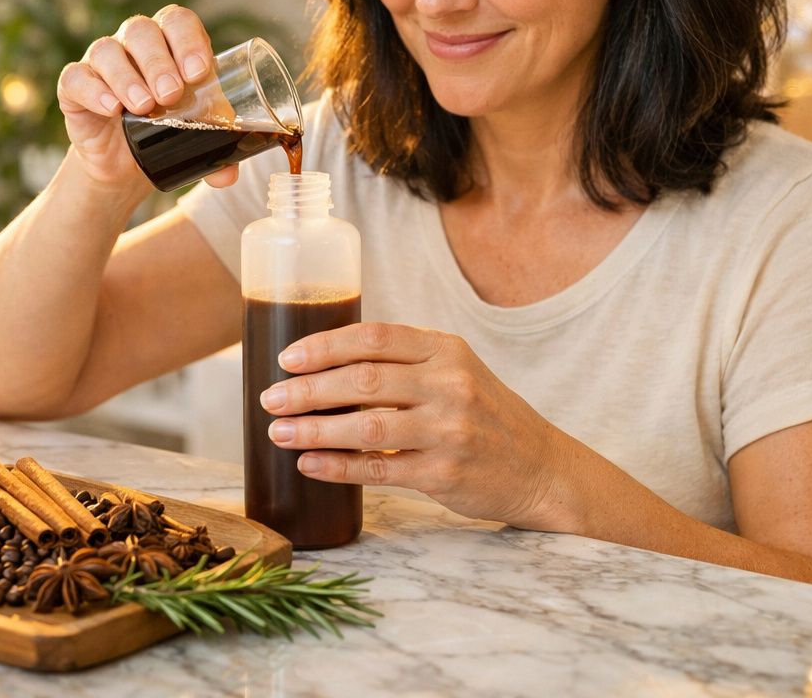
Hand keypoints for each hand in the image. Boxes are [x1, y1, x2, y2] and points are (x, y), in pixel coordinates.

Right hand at [55, 5, 238, 189]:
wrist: (125, 163)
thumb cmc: (168, 133)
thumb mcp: (197, 138)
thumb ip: (217, 152)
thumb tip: (228, 176)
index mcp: (170, 43)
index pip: (178, 22)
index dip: (188, 40)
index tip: (198, 72)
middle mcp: (133, 44)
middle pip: (141, 31)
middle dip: (158, 62)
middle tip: (171, 95)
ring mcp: (101, 62)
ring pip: (107, 50)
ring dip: (127, 78)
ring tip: (144, 107)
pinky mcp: (75, 86)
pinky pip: (76, 78)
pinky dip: (94, 91)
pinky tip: (111, 109)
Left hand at [258, 322, 567, 527]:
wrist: (541, 467)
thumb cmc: (485, 415)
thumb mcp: (456, 370)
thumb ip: (405, 362)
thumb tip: (324, 364)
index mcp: (446, 350)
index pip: (374, 338)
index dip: (324, 346)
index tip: (287, 358)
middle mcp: (449, 385)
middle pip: (363, 381)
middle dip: (308, 389)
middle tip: (270, 398)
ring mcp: (448, 431)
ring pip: (365, 427)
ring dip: (314, 430)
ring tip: (278, 432)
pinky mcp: (444, 474)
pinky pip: (379, 469)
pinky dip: (338, 467)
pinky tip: (309, 465)